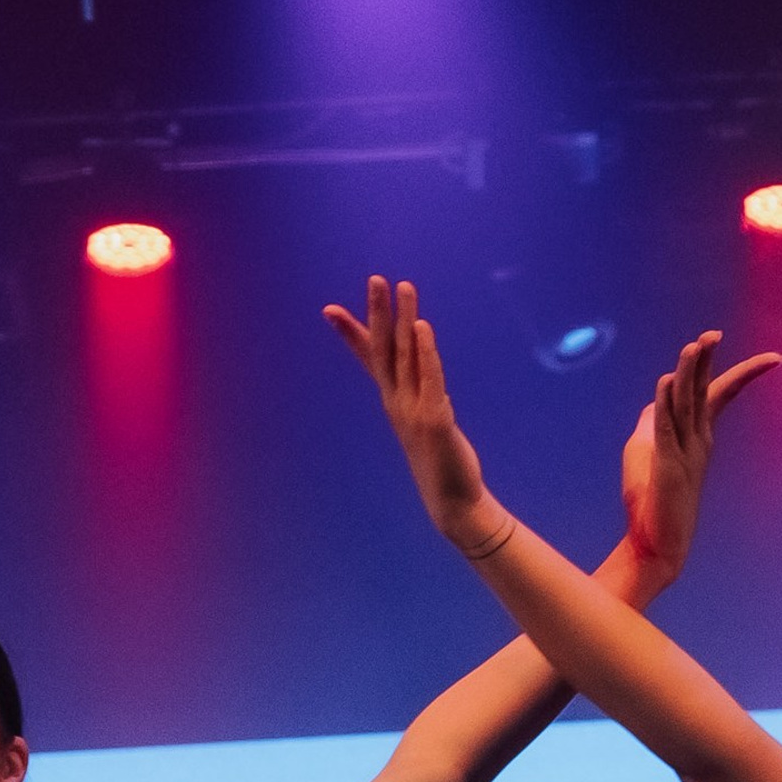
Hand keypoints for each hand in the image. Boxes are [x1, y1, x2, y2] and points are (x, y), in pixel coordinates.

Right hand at [325, 276, 495, 550]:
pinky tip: (422, 327)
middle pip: (383, 350)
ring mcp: (414, 411)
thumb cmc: (439, 461)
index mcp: (393, 401)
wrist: (451, 502)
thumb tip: (421, 378)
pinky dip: (425, 353)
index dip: (351, 333)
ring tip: (403, 287)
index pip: (370, 359)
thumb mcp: (424, 421)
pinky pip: (429, 378)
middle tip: (375, 279)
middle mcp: (398, 403)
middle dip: (378, 313)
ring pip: (406, 356)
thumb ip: (421, 394)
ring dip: (403, 319)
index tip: (330, 309)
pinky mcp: (436, 419)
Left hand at [619, 330, 781, 589]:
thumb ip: (653, 425)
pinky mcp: (665, 467)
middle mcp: (697, 441)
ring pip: (686, 405)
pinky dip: (664, 404)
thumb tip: (655, 400)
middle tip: (713, 334)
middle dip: (707, 363)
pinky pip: (665, 429)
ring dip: (688, 374)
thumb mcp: (647, 455)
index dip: (742, 374)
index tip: (774, 358)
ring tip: (694, 346)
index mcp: (697, 436)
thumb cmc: (652, 504)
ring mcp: (684, 454)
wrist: (655, 547)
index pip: (720, 396)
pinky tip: (664, 382)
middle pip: (703, 392)